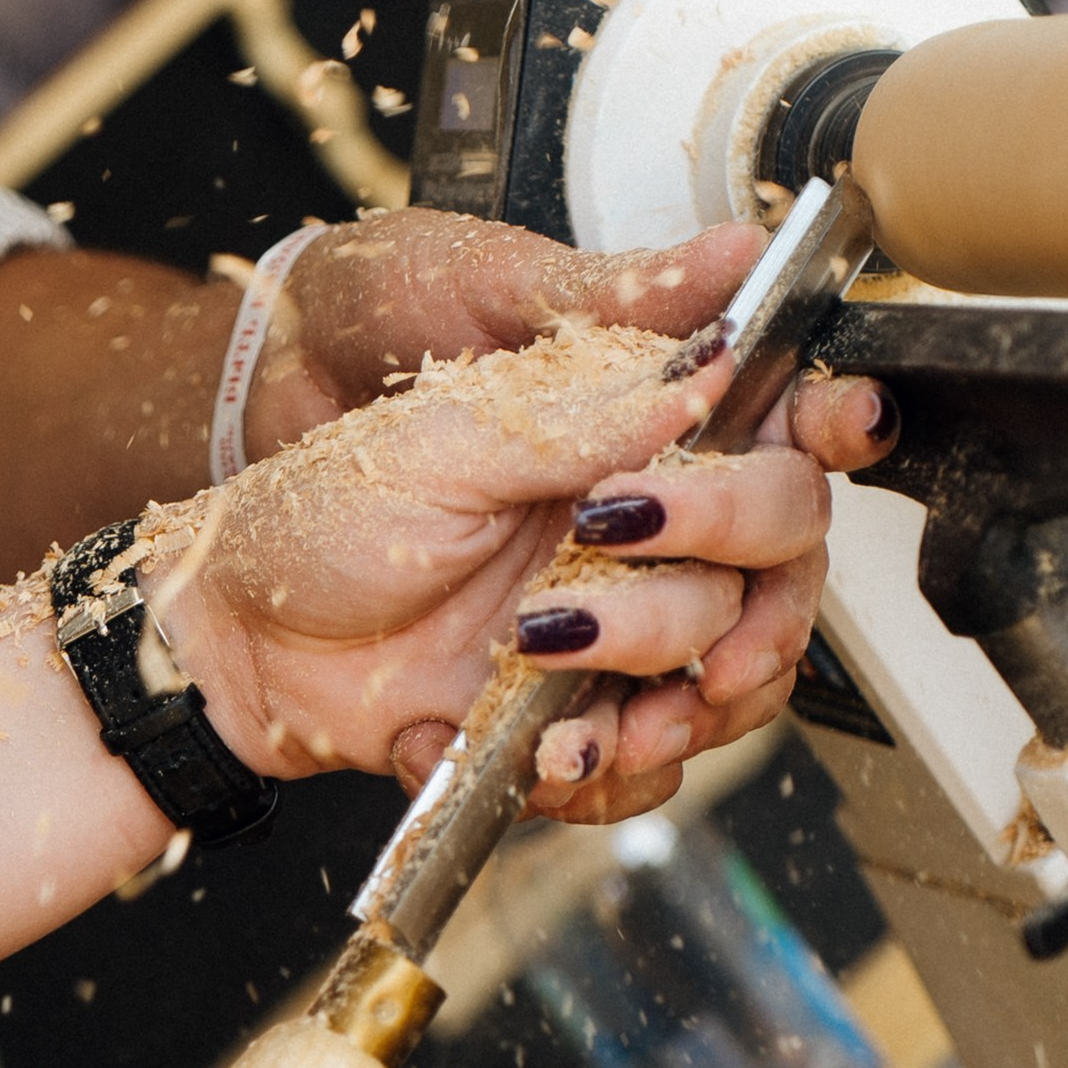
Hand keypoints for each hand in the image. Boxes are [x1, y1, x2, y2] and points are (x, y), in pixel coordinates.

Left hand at [161, 230, 888, 824]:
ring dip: (664, 688)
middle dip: (714, 567)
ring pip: (729, 676)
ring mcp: (614, 636)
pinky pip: (645, 769)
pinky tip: (544, 753)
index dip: (827, 428)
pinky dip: (607, 771)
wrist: (230, 633)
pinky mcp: (570, 724)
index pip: (777, 427)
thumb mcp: (450, 412)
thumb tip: (723, 295)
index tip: (837, 429)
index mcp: (626, 437)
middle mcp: (642, 537)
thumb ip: (598, 372)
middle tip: (605, 548)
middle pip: (781, 561)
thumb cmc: (320, 500)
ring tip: (559, 672)